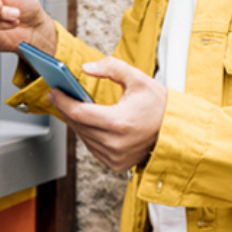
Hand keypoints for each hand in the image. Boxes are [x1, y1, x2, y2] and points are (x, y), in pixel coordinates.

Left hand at [47, 57, 165, 172]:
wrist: (177, 129)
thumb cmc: (159, 105)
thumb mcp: (137, 78)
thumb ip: (111, 67)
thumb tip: (86, 68)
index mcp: (118, 122)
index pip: (79, 112)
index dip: (63, 101)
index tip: (54, 91)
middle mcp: (115, 143)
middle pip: (78, 125)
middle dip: (66, 109)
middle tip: (58, 96)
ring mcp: (115, 156)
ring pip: (84, 138)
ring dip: (76, 122)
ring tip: (71, 107)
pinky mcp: (117, 163)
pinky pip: (93, 148)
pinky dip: (88, 135)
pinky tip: (87, 122)